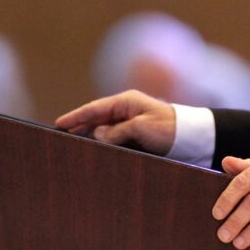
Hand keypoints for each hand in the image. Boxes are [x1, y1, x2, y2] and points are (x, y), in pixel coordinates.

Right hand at [54, 89, 175, 154]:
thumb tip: (97, 134)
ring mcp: (129, 120)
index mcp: (126, 101)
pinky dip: (101, 140)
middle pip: (96, 117)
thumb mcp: (142, 128)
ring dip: (88, 134)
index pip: (95, 108)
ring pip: (102, 127)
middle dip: (78, 125)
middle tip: (59, 136)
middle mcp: (125, 109)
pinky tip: (92, 147)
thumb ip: (118, 131)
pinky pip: (112, 135)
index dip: (76, 116)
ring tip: (71, 143)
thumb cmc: (168, 128)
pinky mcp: (134, 132)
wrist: (190, 136)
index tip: (59, 123)